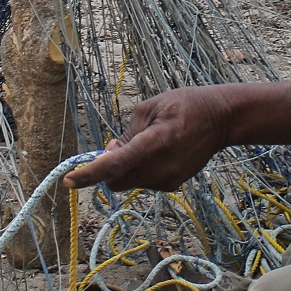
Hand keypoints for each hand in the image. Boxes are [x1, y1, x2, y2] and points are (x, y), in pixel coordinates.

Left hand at [64, 85, 234, 192]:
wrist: (221, 120)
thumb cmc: (185, 105)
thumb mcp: (150, 107)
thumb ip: (128, 132)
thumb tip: (112, 153)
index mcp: (155, 142)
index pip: (115, 164)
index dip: (89, 174)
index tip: (69, 181)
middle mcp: (161, 166)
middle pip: (117, 181)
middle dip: (106, 169)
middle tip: (115, 145)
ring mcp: (169, 179)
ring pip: (129, 182)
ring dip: (124, 169)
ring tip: (143, 144)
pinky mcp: (173, 185)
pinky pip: (143, 182)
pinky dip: (139, 171)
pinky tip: (156, 153)